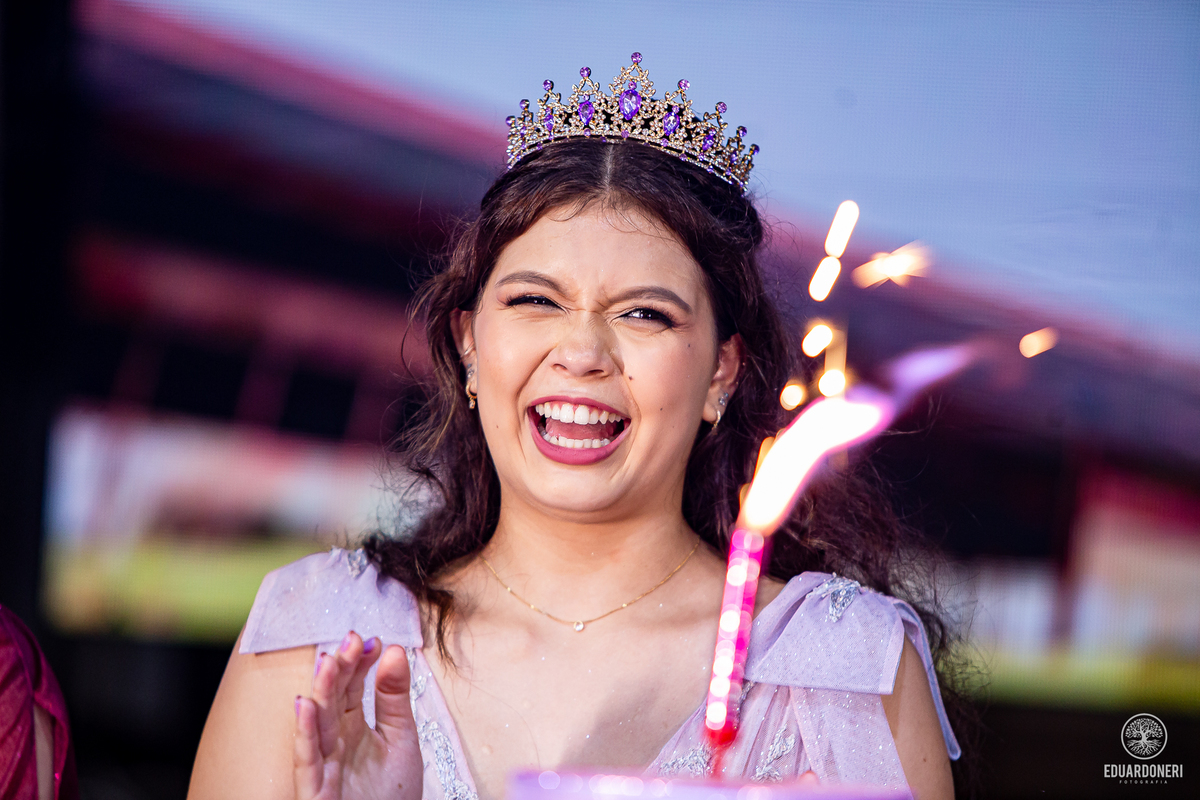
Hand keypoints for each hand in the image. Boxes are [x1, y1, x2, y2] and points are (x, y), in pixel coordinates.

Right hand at [294, 632, 423, 799]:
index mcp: (352, 725)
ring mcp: (323, 763)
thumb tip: (394, 649)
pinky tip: (305, 706)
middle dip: (341, 668)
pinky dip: (305, 733)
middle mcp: (334, 740)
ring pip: (318, 723)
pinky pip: (307, 759)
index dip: (359, 662)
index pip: (351, 685)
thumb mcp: (401, 738)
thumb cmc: (391, 793)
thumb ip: (394, 696)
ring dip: (321, 692)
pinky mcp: (315, 789)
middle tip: (352, 639)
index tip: (373, 640)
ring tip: (327, 661)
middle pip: (333, 698)